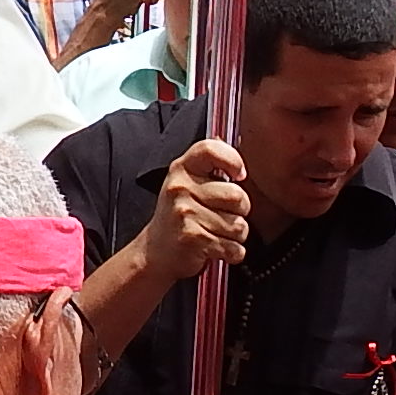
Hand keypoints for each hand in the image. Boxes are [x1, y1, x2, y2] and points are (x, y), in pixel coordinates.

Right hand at [136, 138, 249, 280]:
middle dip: (241, 210)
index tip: (239, 174)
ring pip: (239, 225)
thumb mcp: (186, 183)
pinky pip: (233, 247)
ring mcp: (185, 213)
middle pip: (237, 195)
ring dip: (236, 235)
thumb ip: (209, 166)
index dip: (233, 159)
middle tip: (225, 215)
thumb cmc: (178, 217)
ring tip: (217, 233)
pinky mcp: (192, 239)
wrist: (155, 252)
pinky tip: (216, 248)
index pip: (210, 149)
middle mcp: (181, 188)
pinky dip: (232, 253)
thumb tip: (235, 141)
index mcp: (182, 169)